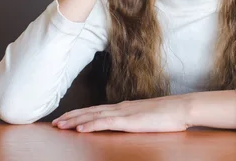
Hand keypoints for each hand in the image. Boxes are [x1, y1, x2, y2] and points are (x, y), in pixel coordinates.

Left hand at [51, 95, 190, 132]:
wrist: (181, 108)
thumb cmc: (167, 114)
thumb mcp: (146, 118)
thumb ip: (134, 119)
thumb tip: (127, 123)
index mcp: (124, 107)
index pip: (96, 110)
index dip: (80, 113)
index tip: (65, 117)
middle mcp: (120, 108)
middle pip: (90, 111)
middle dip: (71, 116)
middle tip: (54, 122)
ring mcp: (124, 113)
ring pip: (93, 116)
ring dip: (75, 120)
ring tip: (60, 125)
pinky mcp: (129, 121)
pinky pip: (106, 123)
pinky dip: (91, 124)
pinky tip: (80, 128)